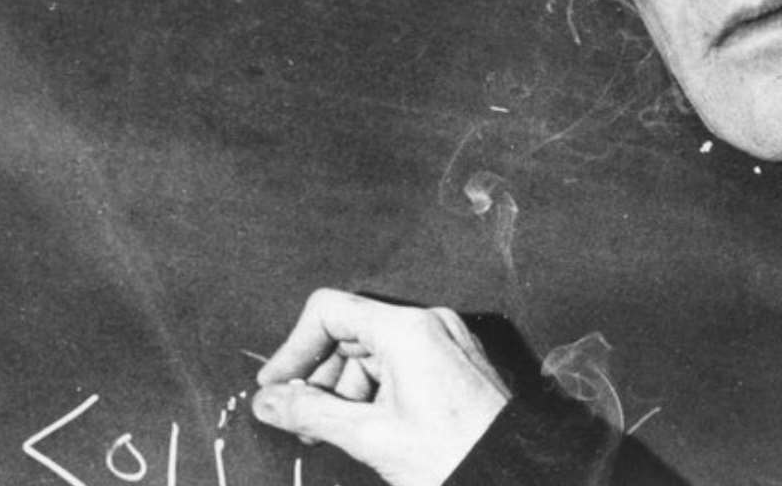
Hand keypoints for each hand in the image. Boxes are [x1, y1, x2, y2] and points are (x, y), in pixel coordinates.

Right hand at [252, 289, 510, 485]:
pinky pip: (400, 363)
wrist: (514, 474)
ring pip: (373, 351)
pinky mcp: (453, 362)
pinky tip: (367, 427)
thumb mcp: (370, 436)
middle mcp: (428, 324)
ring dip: (345, 389)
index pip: (329, 311)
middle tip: (299, 420)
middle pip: (350, 332)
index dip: (294, 348)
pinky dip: (374, 391)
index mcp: (407, 330)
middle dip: (320, 377)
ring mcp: (444, 341)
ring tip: (334, 432)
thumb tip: (268, 401)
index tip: (275, 385)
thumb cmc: (455, 455)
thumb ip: (310, 413)